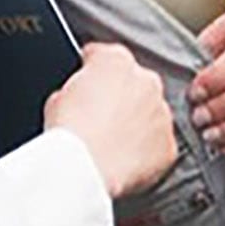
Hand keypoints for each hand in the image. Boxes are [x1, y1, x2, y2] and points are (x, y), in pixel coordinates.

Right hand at [45, 43, 177, 197]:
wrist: (84, 169)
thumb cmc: (69, 133)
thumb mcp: (56, 98)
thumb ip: (76, 88)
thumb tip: (79, 97)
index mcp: (116, 61)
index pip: (104, 56)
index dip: (92, 70)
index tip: (88, 82)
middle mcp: (146, 81)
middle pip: (134, 84)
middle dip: (120, 97)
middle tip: (99, 118)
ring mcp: (161, 113)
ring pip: (150, 114)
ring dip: (136, 124)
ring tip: (111, 143)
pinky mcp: (168, 145)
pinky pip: (158, 145)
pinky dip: (146, 152)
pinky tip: (124, 161)